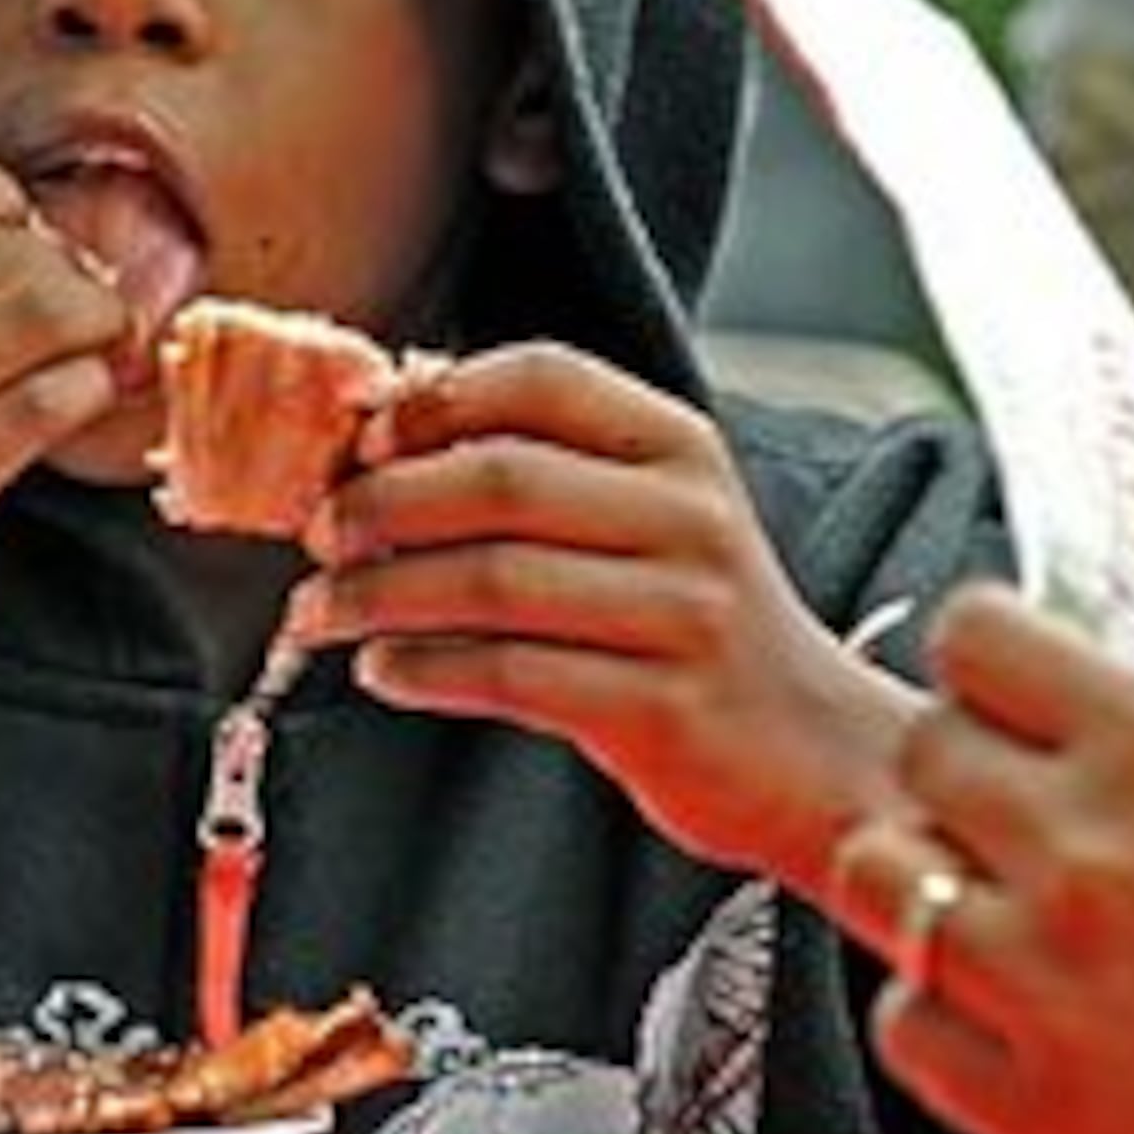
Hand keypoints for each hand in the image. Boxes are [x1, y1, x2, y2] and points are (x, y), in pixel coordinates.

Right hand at [0, 151, 126, 718]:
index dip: (2, 200)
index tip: (20, 232)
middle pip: (3, 246)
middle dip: (63, 264)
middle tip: (80, 294)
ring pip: (41, 316)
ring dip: (95, 319)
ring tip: (99, 339)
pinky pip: (42, 410)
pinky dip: (84, 389)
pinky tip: (82, 393)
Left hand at [292, 343, 896, 886]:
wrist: (817, 755)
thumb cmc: (697, 628)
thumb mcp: (651, 521)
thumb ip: (546, 471)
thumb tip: (384, 430)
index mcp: (679, 446)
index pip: (542, 377)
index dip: (434, 401)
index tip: (356, 440)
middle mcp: (689, 517)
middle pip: (500, 480)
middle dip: (383, 503)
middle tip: (316, 532)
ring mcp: (684, 613)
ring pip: (493, 581)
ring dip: (379, 594)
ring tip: (319, 609)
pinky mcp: (663, 708)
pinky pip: (512, 675)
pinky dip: (425, 668)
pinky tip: (381, 669)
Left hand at [830, 587, 1133, 1133]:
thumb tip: (1069, 732)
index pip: (973, 638)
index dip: (988, 673)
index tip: (1016, 709)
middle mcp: (1091, 846)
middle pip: (919, 751)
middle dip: (963, 780)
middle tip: (1022, 830)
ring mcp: (1055, 980)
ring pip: (884, 877)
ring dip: (931, 884)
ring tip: (1007, 918)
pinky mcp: (1047, 1109)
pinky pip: (910, 1022)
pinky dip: (946, 1015)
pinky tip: (1023, 1021)